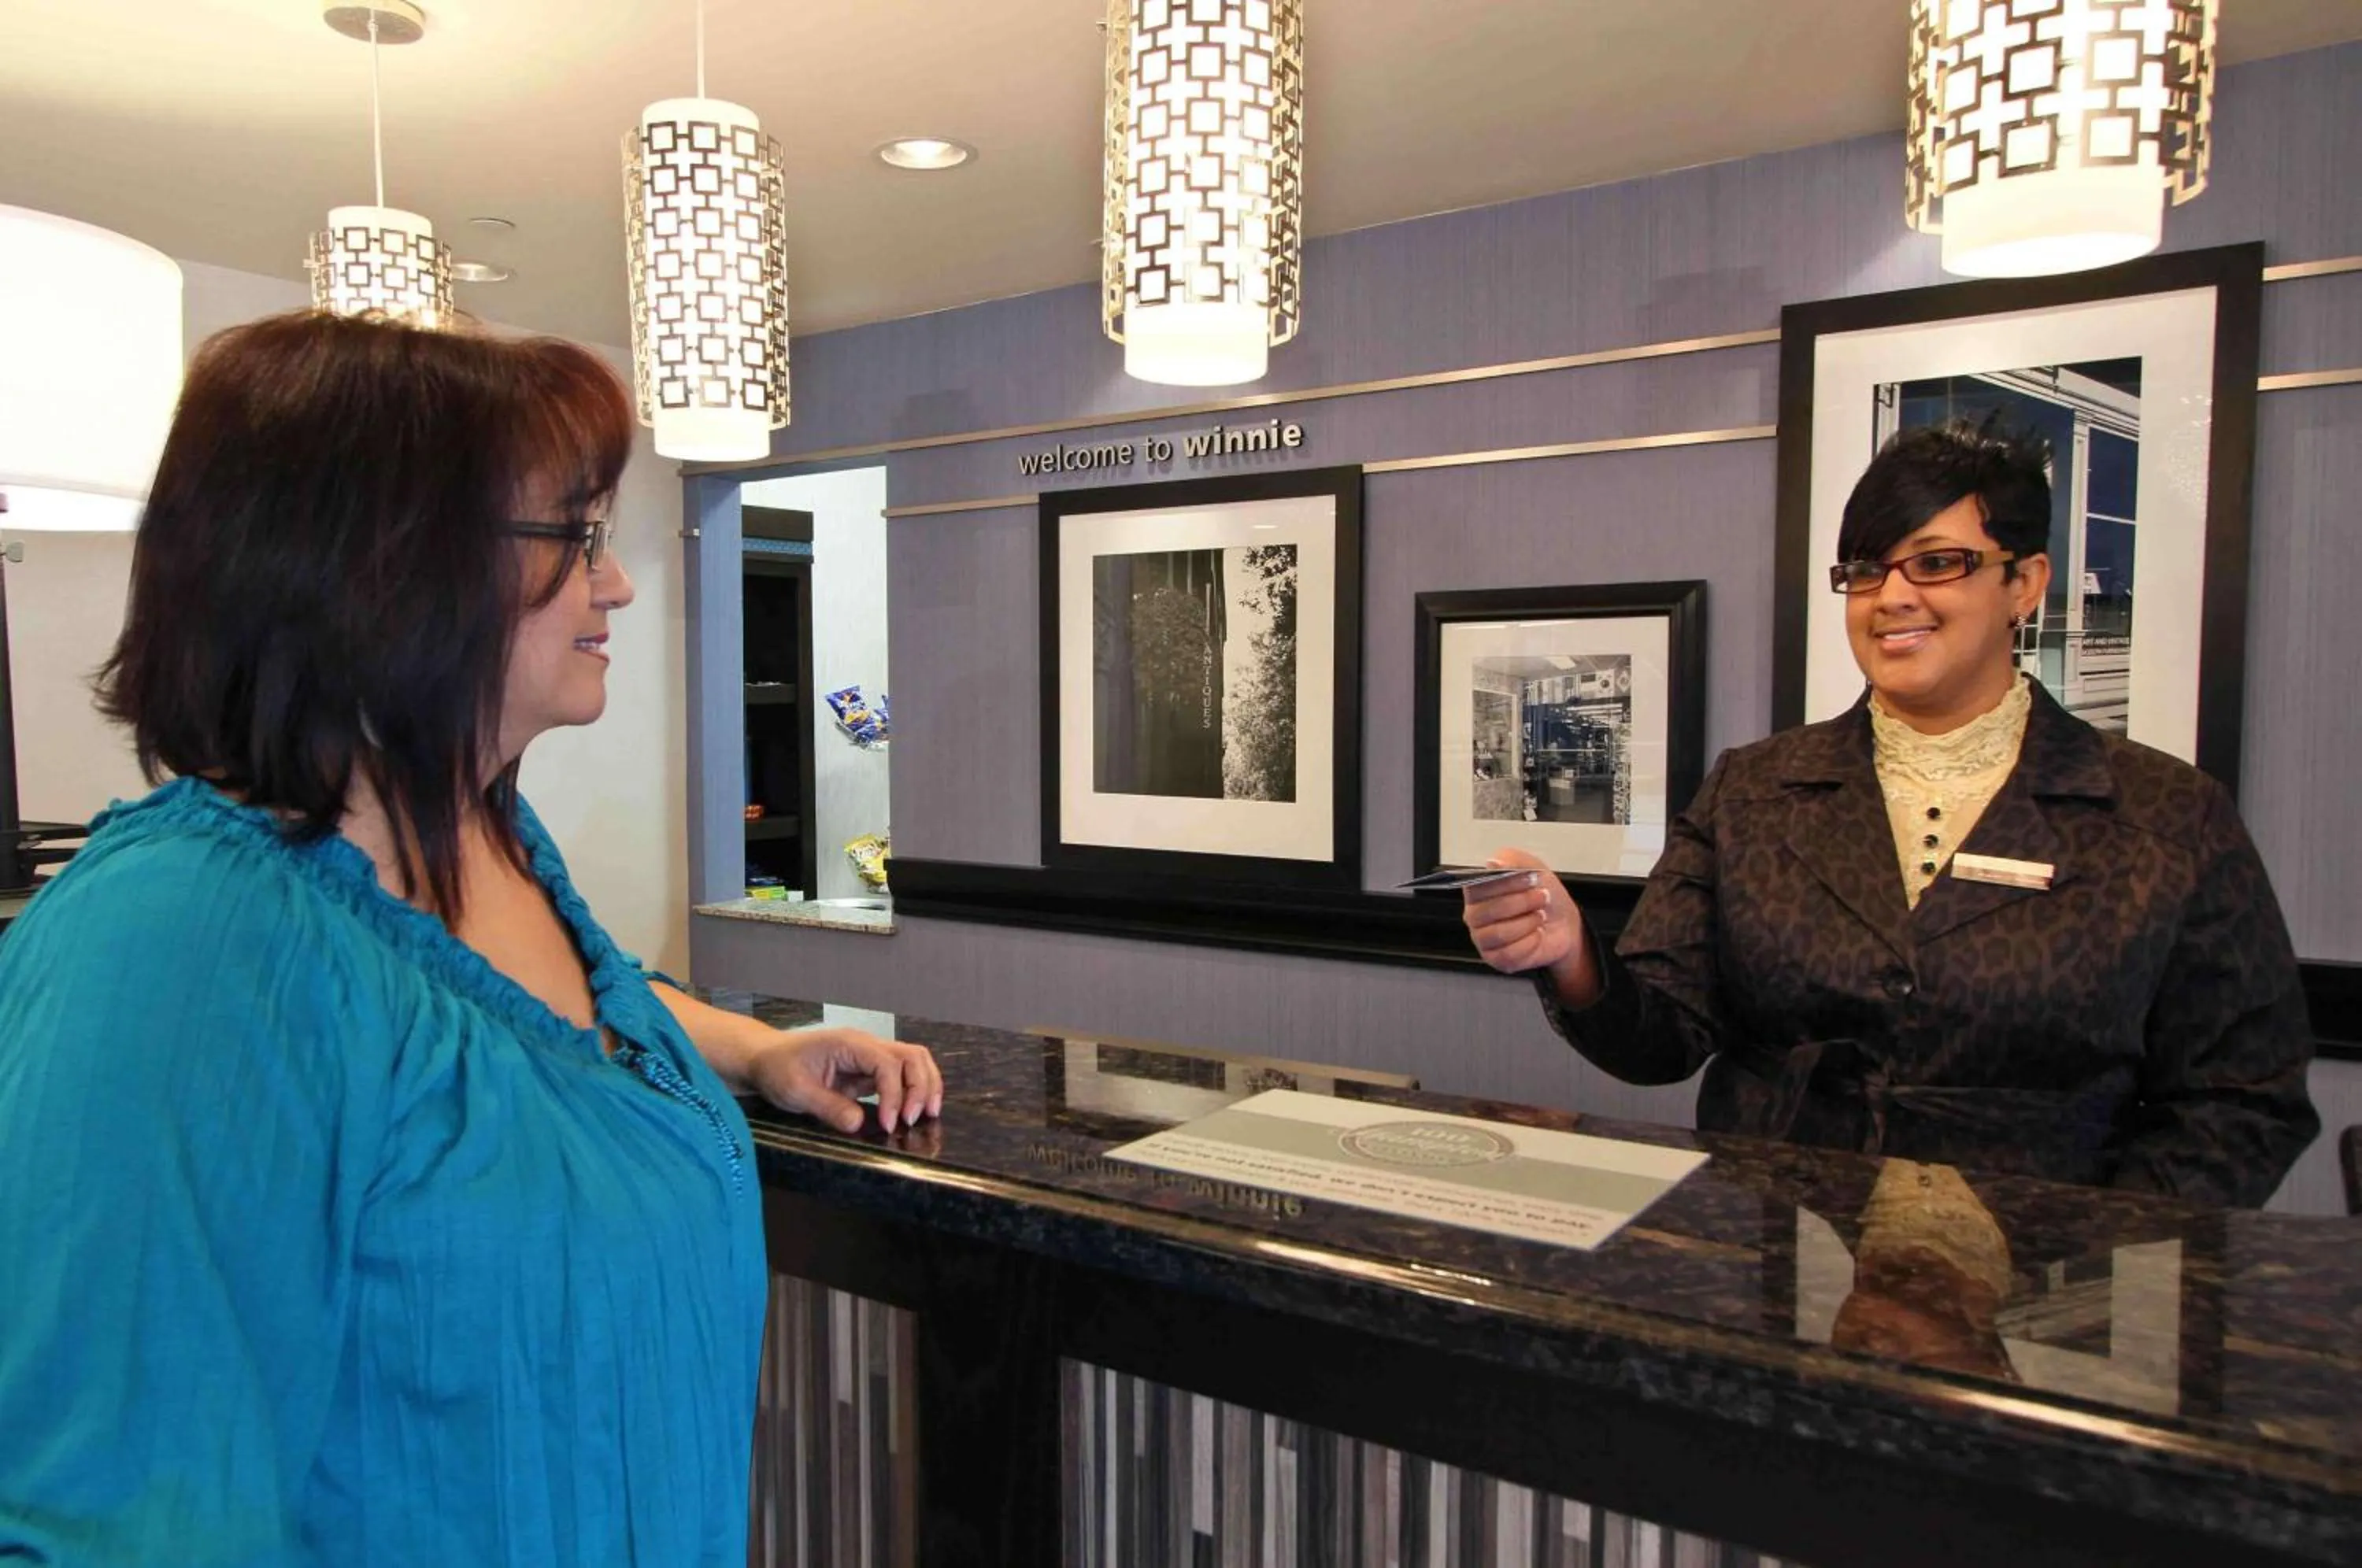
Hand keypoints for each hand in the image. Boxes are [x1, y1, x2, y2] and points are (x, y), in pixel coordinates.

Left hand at [744, 1026, 944, 1134]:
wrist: (765, 1058)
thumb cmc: (777, 1070)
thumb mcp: (795, 1091)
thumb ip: (828, 1106)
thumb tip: (859, 1123)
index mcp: (848, 1044)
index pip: (887, 1064)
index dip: (894, 1094)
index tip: (889, 1124)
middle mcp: (865, 1045)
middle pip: (911, 1055)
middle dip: (921, 1087)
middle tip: (915, 1120)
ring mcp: (869, 1055)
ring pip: (913, 1061)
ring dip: (925, 1086)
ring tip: (927, 1114)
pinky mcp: (868, 1069)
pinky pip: (901, 1074)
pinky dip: (914, 1090)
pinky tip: (915, 1111)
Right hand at [1461, 847, 1584, 980]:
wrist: (1563, 923)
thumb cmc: (1542, 894)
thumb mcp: (1533, 868)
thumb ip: (1512, 860)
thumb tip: (1493, 863)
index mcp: (1477, 891)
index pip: (1479, 887)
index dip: (1507, 884)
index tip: (1532, 879)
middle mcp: (1475, 915)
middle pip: (1489, 911)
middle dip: (1523, 903)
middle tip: (1542, 897)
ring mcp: (1483, 939)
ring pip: (1499, 934)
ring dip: (1528, 923)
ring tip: (1540, 916)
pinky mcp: (1496, 959)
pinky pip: (1509, 953)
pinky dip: (1531, 942)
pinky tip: (1537, 934)